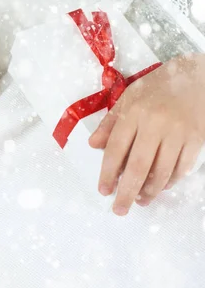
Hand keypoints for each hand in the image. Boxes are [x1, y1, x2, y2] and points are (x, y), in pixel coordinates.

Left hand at [89, 53, 204, 215]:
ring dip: (150, 191)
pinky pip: (182, 167)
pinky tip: (160, 188)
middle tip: (119, 209)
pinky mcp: (197, 139)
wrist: (196, 77)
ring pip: (162, 170)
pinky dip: (170, 181)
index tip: (103, 190)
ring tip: (140, 202)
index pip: (116, 149)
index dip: (108, 173)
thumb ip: (110, 123)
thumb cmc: (157, 88)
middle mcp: (155, 124)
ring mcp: (178, 133)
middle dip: (127, 191)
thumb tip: (94, 145)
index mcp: (134, 113)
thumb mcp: (128, 98)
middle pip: (138, 166)